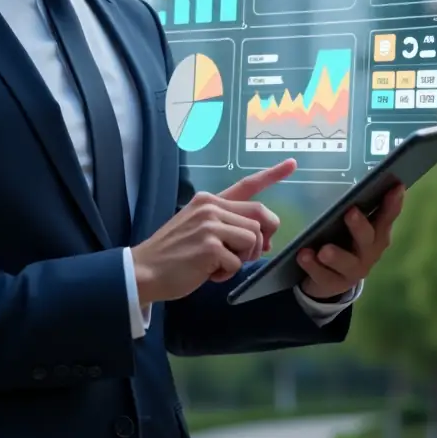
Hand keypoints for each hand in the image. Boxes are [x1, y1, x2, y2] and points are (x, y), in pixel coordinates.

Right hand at [132, 159, 295, 304]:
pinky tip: (208, 273)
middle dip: (264, 237)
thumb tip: (260, 240)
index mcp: (209, 200)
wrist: (144, 269)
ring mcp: (210, 225)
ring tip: (218, 265)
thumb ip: (227, 227)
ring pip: (253, 239)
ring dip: (242, 259)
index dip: (272, 175)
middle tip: (250, 254)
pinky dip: (227, 274)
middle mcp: (211, 207)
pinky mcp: (210, 246)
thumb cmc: (173, 254)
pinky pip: (238, 262)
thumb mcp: (198, 229)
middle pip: (260, 215)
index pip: (246, 185)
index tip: (293, 164)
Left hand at [296, 184, 404, 300]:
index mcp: (376, 234)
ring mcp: (353, 271)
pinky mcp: (334, 284)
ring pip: (347, 263)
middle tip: (351, 212)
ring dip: (336, 255)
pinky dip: (313, 266)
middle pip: (368, 239)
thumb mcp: (349, 225)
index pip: (387, 216)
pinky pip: (324, 276)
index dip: (393, 203)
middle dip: (360, 226)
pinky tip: (303, 256)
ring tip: (324, 250)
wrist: (329, 278)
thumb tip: (353, 178)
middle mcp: (369, 253)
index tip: (396, 186)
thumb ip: (354, 207)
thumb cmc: (342, 240)